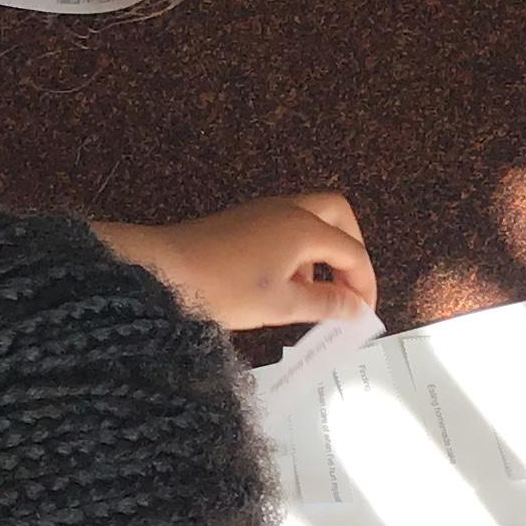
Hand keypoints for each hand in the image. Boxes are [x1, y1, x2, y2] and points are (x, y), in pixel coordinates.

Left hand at [95, 194, 376, 330]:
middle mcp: (287, 210)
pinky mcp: (244, 221)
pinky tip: (283, 286)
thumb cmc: (219, 287)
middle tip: (349, 286)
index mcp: (303, 227)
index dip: (365, 284)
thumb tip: (356, 310)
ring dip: (322, 253)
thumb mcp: (281, 305)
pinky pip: (286, 227)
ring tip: (314, 295)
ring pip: (311, 219)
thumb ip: (326, 305)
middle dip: (351, 250)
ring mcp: (263, 212)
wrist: (161, 270)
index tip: (364, 315)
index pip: (353, 251)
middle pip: (339, 215)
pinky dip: (298, 251)